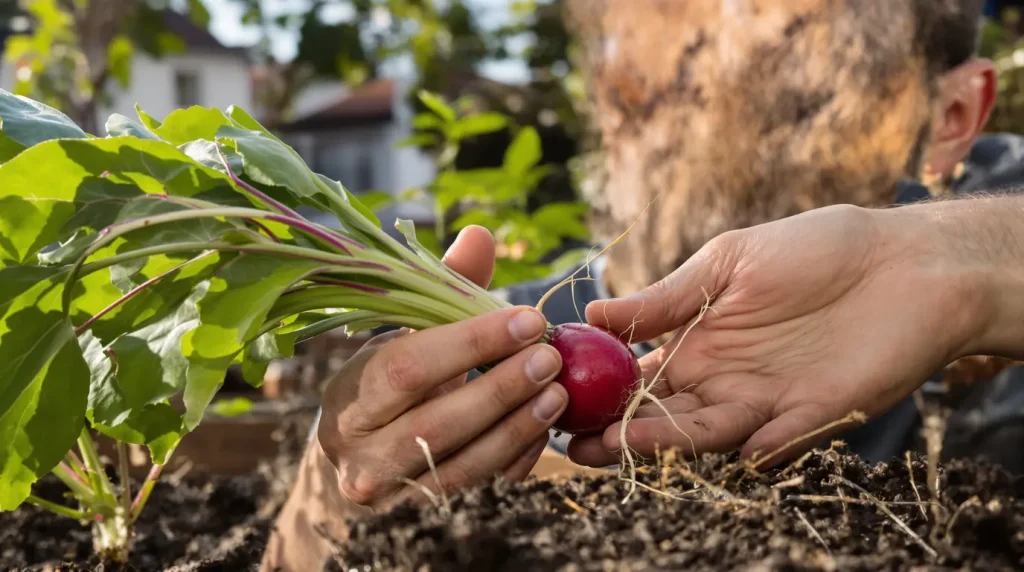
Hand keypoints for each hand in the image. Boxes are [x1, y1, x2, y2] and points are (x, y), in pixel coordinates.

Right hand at [316, 226, 568, 509]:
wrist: (353, 452)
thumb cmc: (386, 376)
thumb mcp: (403, 330)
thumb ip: (443, 285)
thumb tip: (481, 234)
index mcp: (350, 392)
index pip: (407, 368)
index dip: (472, 343)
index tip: (528, 319)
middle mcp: (359, 448)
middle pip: (435, 424)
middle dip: (500, 389)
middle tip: (550, 358)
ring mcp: (388, 487)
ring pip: (460, 464)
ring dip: (516, 427)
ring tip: (559, 393)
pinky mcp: (419, 508)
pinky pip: (475, 484)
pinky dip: (513, 456)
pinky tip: (544, 427)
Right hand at [568, 204, 986, 467]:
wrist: (906, 263)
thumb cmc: (817, 250)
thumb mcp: (728, 261)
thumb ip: (666, 296)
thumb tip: (591, 312)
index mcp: (697, 341)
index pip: (636, 377)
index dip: (599, 391)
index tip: (559, 396)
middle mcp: (722, 379)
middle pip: (659, 415)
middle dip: (615, 432)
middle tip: (573, 443)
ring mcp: (764, 401)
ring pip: (702, 433)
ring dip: (661, 443)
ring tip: (617, 446)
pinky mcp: (810, 417)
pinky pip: (774, 443)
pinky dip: (752, 450)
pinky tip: (725, 448)